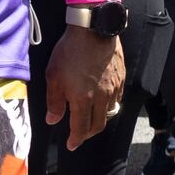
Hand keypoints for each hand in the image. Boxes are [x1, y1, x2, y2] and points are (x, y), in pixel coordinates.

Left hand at [45, 26, 124, 148]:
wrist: (93, 29)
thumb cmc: (69, 51)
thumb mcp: (53, 76)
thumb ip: (54, 101)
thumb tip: (53, 120)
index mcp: (82, 99)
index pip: (81, 128)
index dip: (76, 140)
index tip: (71, 145)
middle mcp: (101, 98)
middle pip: (98, 125)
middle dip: (87, 134)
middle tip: (80, 134)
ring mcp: (113, 88)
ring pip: (109, 112)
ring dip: (99, 118)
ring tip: (90, 116)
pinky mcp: (121, 78)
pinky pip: (117, 98)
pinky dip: (109, 104)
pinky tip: (102, 99)